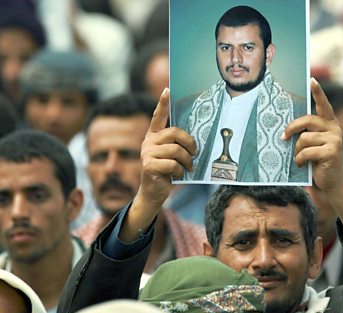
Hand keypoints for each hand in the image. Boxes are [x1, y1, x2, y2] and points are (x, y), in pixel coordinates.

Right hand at [137, 88, 196, 208]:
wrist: (153, 193)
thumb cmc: (167, 172)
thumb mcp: (172, 156)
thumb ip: (177, 145)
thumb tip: (195, 139)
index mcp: (154, 136)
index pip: (158, 116)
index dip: (162, 103)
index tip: (167, 89)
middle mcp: (148, 142)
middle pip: (174, 133)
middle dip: (189, 143)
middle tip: (194, 153)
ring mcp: (147, 153)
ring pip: (175, 150)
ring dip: (186, 161)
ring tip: (187, 167)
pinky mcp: (148, 165)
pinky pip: (172, 164)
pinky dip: (180, 171)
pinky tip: (178, 175)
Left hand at [282, 78, 342, 196]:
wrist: (330, 183)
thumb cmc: (316, 162)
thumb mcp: (310, 145)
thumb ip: (304, 133)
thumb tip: (285, 129)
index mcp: (329, 123)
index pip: (323, 105)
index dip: (318, 92)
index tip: (312, 79)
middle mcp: (334, 128)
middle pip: (307, 120)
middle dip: (291, 128)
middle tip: (283, 138)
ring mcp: (335, 139)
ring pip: (304, 138)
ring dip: (296, 150)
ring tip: (299, 158)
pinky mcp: (332, 151)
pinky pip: (307, 151)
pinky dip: (300, 159)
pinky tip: (302, 164)